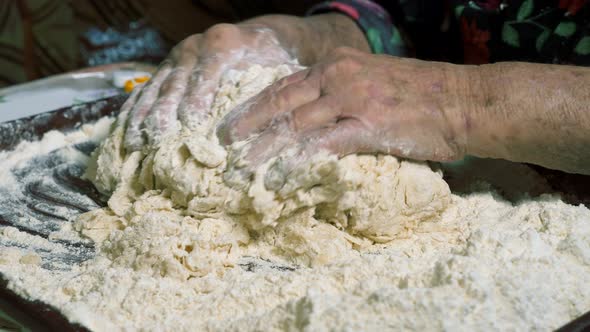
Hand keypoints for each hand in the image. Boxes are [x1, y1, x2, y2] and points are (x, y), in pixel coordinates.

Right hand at [122, 23, 297, 150]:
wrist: (262, 37)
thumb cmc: (274, 59)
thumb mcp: (278, 70)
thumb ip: (268, 90)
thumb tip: (263, 126)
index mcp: (225, 43)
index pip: (208, 72)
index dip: (199, 97)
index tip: (191, 122)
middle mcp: (196, 46)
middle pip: (177, 81)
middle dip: (165, 111)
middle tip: (157, 139)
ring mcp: (177, 56)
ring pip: (157, 86)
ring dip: (144, 115)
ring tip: (136, 142)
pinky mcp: (167, 67)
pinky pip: (146, 88)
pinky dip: (135, 109)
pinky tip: (126, 130)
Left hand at [217, 47, 473, 187]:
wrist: (465, 100)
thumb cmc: (422, 93)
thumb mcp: (374, 80)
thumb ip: (341, 94)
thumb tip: (315, 117)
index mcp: (337, 65)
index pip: (285, 84)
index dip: (256, 105)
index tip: (234, 123)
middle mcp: (339, 77)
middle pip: (282, 100)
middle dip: (250, 123)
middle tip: (225, 143)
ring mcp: (354, 100)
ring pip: (297, 123)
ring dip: (268, 147)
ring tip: (245, 166)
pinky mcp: (371, 127)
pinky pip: (327, 145)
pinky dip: (301, 161)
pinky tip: (283, 176)